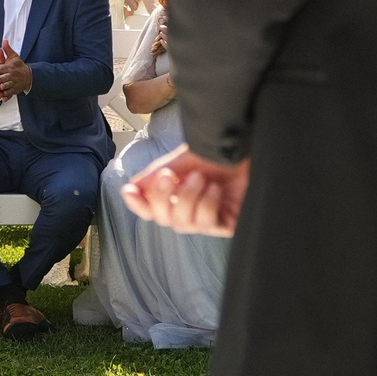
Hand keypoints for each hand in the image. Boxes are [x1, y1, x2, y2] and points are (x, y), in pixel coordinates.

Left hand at [0, 41, 31, 100]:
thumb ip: (7, 50)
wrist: (29, 76)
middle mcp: (11, 76)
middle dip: (0, 80)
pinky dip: (6, 96)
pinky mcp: (15, 90)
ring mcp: (13, 83)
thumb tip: (4, 41)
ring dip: (2, 88)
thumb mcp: (14, 57)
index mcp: (9, 67)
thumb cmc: (18, 66)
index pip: (2, 68)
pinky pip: (10, 93)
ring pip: (7, 86)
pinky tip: (2, 97)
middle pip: (4, 78)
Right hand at [122, 144, 249, 235]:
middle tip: (168, 176)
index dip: (137, 204)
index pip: (150, 208)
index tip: (129, 191)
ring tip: (200, 177)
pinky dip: (206, 204)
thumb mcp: (183, 159)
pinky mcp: (226, 225)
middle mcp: (190, 209)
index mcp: (177, 194)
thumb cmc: (219, 154)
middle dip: (161, 198)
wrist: (247, 151)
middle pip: (162, 219)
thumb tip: (133, 186)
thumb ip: (157, 173)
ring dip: (187, 198)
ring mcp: (208, 219)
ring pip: (182, 223)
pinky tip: (215, 189)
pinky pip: (206, 224)